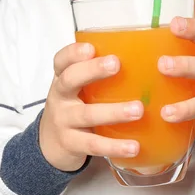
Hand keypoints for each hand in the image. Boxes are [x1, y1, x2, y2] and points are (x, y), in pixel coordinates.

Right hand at [39, 43, 143, 171]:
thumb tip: (145, 61)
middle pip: (70, 80)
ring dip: (114, 112)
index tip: (91, 48)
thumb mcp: (79, 89)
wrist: (50, 144)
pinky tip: (133, 147)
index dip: (73, 53)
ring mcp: (63, 121)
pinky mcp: (71, 144)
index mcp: (63, 79)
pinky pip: (93, 144)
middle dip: (92, 70)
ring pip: (87, 114)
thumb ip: (98, 76)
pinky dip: (114, 146)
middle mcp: (60, 98)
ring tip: (138, 110)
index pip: (61, 61)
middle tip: (116, 64)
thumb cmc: (74, 108)